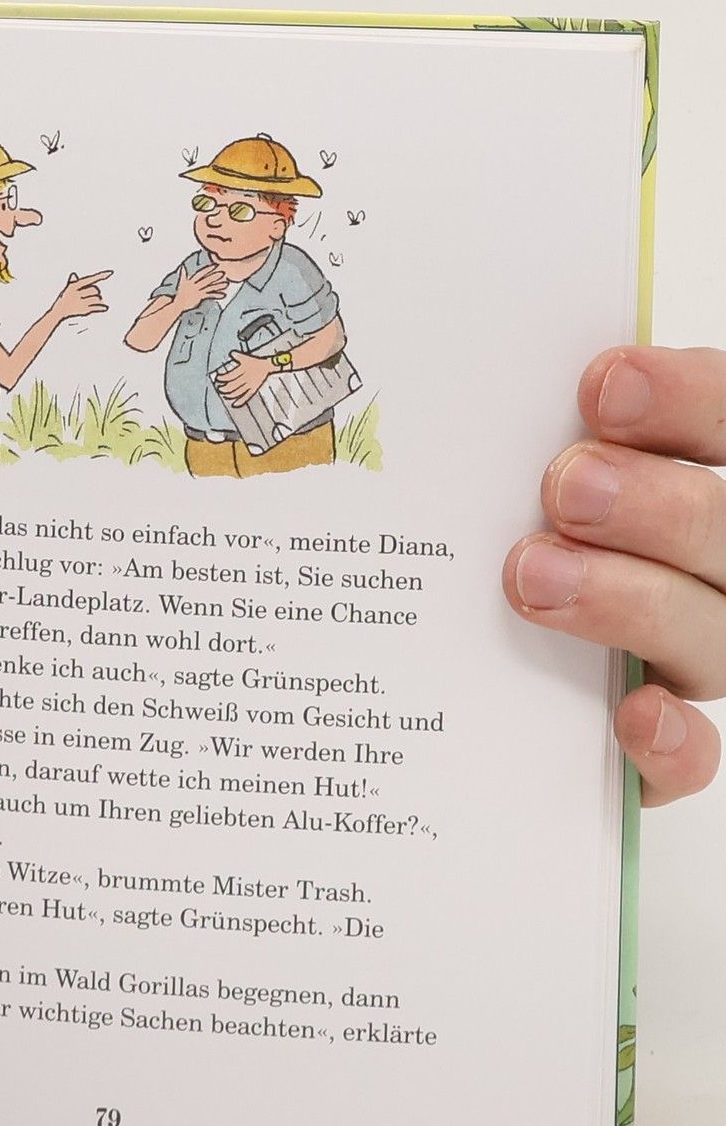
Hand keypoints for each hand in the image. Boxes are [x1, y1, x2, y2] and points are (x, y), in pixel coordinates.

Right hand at [51, 270, 111, 322]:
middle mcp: (77, 293)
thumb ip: (72, 282)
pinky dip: (101, 308)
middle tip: (96, 295)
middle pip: (95, 290)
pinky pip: (96, 307)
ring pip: (97, 299)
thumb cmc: (63, 300)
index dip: (100, 276)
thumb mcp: (66, 290)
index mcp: (73, 286)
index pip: (90, 279)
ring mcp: (80, 302)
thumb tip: (73, 275)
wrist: (57, 313)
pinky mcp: (83, 310)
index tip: (110, 273)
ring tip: (97, 302)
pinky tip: (105, 308)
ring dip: (99, 300)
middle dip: (97, 292)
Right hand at [174, 261, 228, 311]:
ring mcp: (198, 292)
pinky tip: (224, 295)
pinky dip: (217, 295)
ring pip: (209, 288)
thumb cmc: (180, 294)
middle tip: (223, 273)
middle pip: (206, 280)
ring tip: (227, 284)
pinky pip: (210, 295)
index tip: (215, 265)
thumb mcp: (181, 283)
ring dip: (218, 286)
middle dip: (214, 276)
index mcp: (191, 281)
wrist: (178, 305)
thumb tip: (183, 267)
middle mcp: (195, 285)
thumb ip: (183, 275)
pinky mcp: (200, 297)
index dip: (207, 269)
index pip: (200, 274)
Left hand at [213, 352, 271, 404]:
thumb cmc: (256, 362)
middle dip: (223, 388)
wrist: (267, 366)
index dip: (221, 378)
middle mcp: (245, 378)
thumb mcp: (246, 357)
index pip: (229, 376)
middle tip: (218, 387)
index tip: (217, 378)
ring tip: (224, 395)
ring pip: (237, 392)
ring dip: (229, 395)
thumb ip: (237, 356)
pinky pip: (246, 397)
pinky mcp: (254, 389)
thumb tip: (231, 353)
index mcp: (242, 370)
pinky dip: (240, 402)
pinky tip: (234, 404)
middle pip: (231, 386)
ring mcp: (249, 385)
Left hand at [504, 345, 725, 803]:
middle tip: (567, 486)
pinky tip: (633, 716)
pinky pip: (693, 758)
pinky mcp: (660, 749)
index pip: (723, 420)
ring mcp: (694, 655)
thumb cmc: (481, 537)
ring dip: (635, 601)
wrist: (461, 677)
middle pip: (725, 529)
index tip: (603, 383)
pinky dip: (673, 742)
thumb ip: (503, 438)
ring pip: (713, 635)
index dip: (686, 399)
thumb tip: (429, 368)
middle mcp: (707, 566)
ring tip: (534, 575)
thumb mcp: (491, 477)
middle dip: (654, 502)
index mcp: (680, 476)